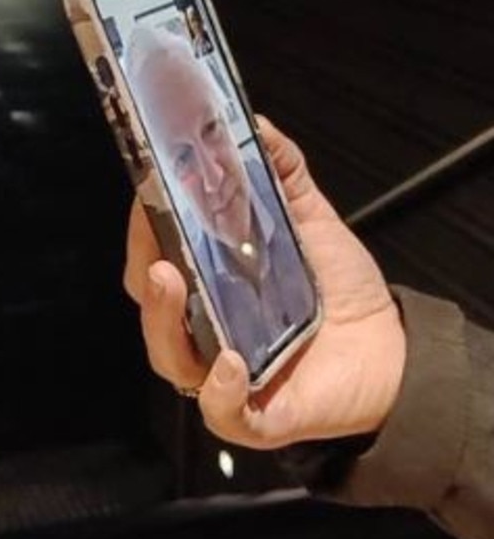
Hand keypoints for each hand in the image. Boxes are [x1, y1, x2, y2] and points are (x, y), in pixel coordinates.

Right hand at [123, 116, 406, 449]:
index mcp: (205, 285)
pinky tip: (231, 365)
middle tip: (157, 244)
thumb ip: (283, 173)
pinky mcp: (258, 415)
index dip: (144, 227)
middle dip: (147, 276)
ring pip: (171, 358)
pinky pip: (223, 412)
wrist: (394, 349)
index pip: (154, 257)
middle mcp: (203, 329)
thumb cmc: (339, 286)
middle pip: (152, 307)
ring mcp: (224, 375)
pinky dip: (220, 392)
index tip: (147, 187)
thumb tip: (257, 123)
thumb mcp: (310, 220)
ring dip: (164, 324)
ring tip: (173, 285)